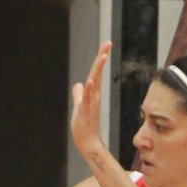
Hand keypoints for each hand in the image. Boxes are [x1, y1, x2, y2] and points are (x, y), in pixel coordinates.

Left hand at [70, 41, 111, 157]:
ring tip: (102, 56)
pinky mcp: (86, 111)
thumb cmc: (84, 126)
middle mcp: (94, 95)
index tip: (106, 45)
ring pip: (94, 83)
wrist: (88, 143)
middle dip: (102, 57)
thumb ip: (78, 95)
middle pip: (97, 73)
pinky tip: (90, 81)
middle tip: (108, 43)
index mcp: (92, 93)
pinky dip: (89, 89)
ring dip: (98, 70)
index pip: (95, 72)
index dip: (100, 58)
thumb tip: (78, 85)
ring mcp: (91, 103)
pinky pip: (88, 98)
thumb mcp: (79, 106)